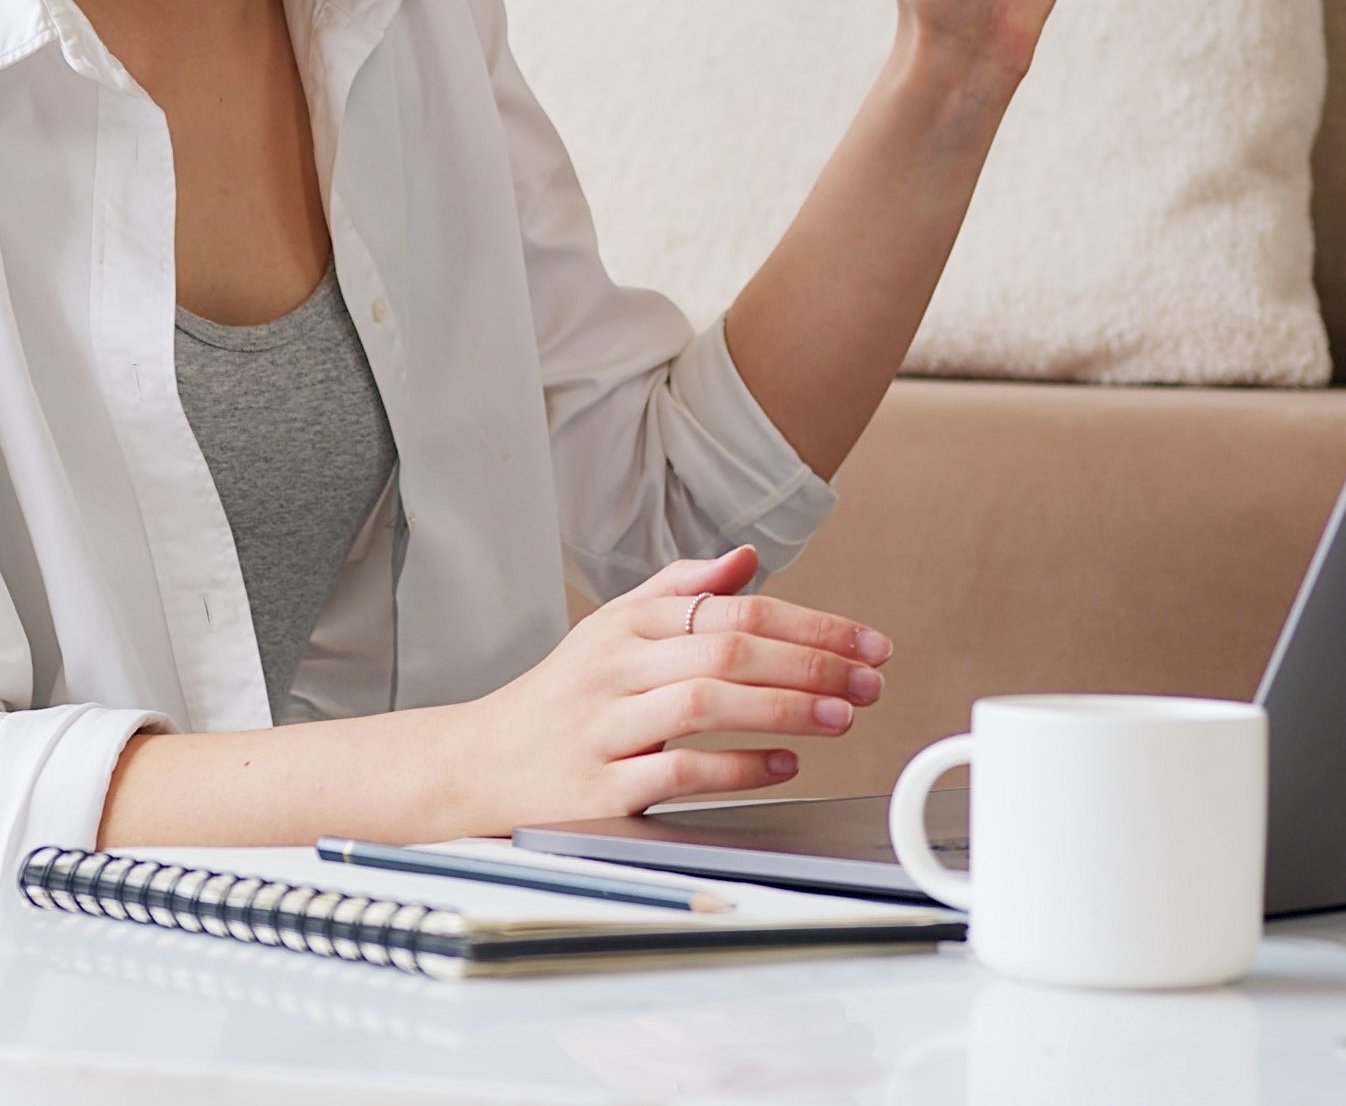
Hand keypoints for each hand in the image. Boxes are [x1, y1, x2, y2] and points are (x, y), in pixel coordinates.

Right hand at [451, 547, 891, 829]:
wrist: (474, 766)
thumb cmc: (558, 697)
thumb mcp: (612, 628)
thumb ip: (682, 590)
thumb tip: (748, 558)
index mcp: (629, 622)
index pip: (735, 608)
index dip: (812, 622)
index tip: (867, 641)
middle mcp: (616, 665)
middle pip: (728, 647)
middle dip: (813, 662)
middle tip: (871, 680)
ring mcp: (605, 725)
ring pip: (705, 701)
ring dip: (785, 707)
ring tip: (842, 717)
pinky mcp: (597, 787)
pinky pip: (677, 771)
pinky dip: (737, 769)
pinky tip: (783, 766)